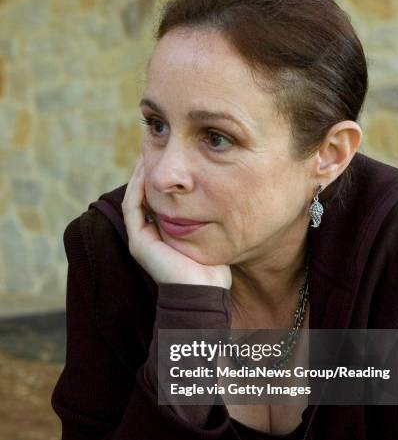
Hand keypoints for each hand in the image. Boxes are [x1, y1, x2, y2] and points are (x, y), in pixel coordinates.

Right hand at [121, 157, 231, 288]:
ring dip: (140, 174)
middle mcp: (148, 236)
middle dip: (149, 171)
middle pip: (144, 196)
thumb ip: (208, 220)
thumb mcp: (212, 237)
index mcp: (163, 235)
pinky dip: (138, 188)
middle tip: (156, 146)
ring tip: (149, 151)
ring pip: (135, 198)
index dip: (160, 177)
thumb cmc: (213, 269)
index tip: (170, 155)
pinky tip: (146, 169)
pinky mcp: (139, 242)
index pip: (156, 200)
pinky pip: (133, 207)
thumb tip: (222, 198)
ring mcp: (141, 239)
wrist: (205, 292)